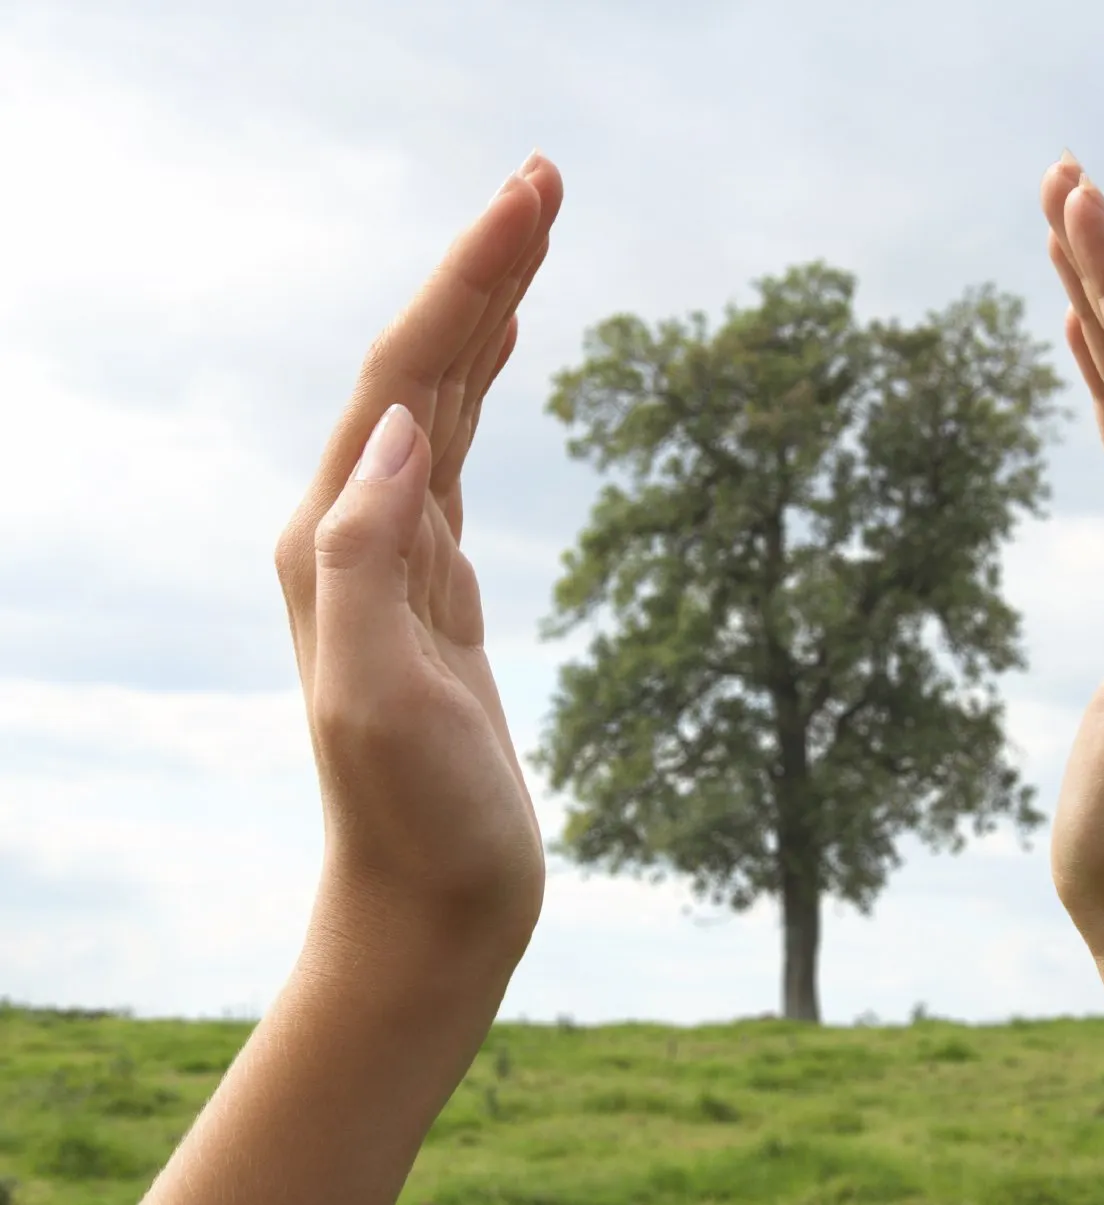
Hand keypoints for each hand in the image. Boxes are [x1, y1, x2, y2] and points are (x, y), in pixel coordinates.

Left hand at [273, 152, 563, 953]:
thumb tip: (405, 429)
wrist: (433, 903)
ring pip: (443, 403)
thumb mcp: (376, 696)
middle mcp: (352, 531)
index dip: (468, 281)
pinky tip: (504, 352)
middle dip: (481, 268)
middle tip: (545, 178)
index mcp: (333, 539)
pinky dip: (484, 388)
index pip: (405, 378)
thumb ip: (366, 557)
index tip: (531, 196)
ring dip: (486, 314)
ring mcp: (398, 557)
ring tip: (535, 231)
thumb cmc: (412, 818)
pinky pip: (459, 457)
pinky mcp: (439, 588)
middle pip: (422, 367)